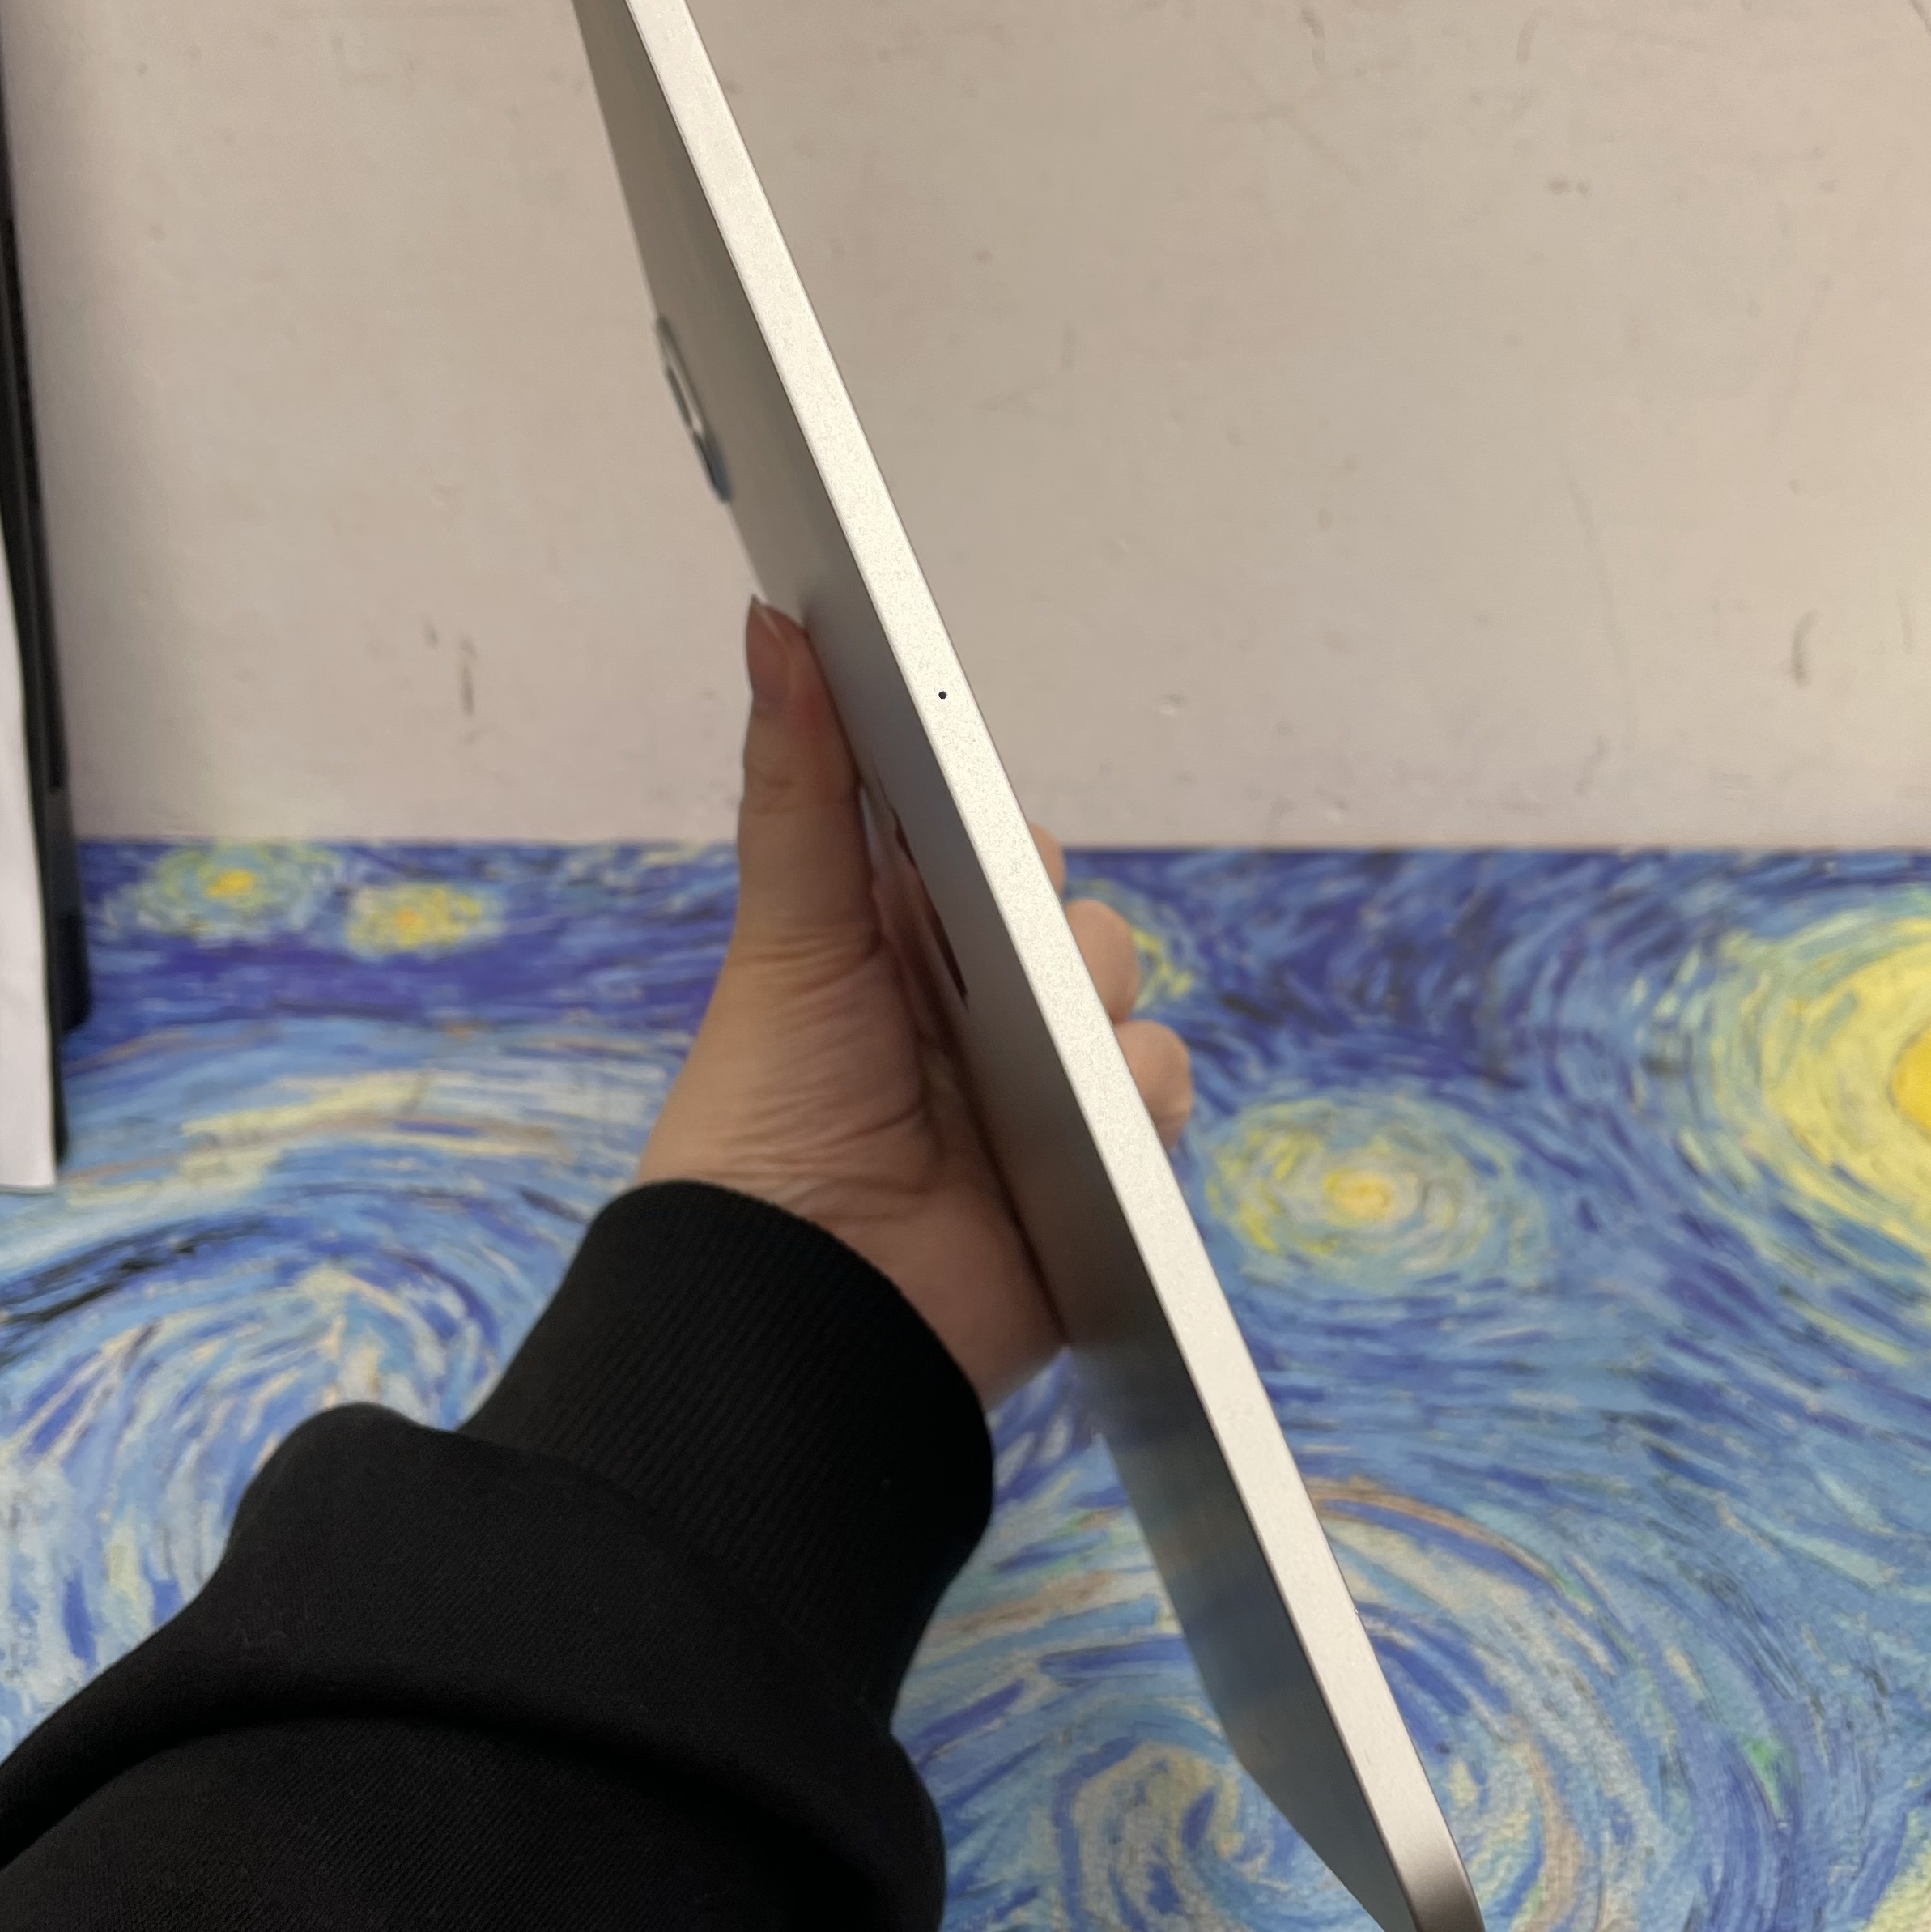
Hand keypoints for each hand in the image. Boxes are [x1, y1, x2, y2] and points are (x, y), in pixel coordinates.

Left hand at [638, 601, 1192, 1404]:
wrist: (803, 1312)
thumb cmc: (769, 1118)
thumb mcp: (790, 934)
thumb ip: (801, 782)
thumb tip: (774, 619)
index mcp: (902, 948)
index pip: (991, 853)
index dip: (1001, 841)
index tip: (993, 844)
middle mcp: (977, 1015)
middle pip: (1075, 923)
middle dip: (1055, 937)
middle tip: (1002, 977)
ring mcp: (1039, 1097)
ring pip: (1128, 1003)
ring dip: (1098, 1023)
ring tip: (1035, 1076)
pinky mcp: (1092, 1175)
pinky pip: (1160, 1097)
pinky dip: (1136, 1107)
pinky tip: (1082, 1140)